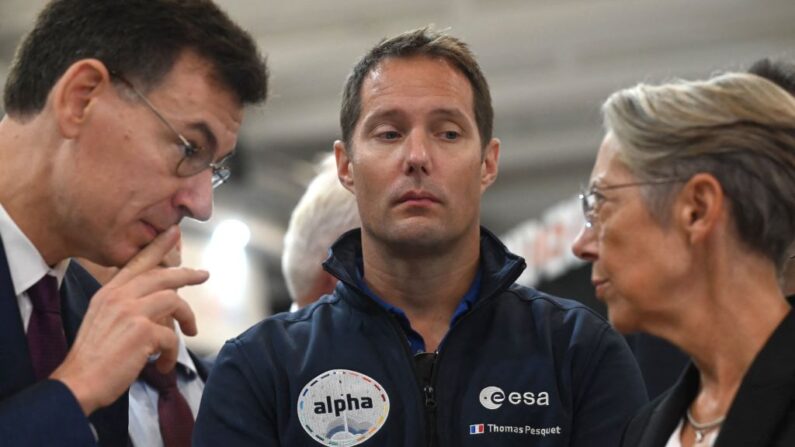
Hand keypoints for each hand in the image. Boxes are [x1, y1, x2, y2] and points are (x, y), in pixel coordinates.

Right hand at [50, 226, 207, 414]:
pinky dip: (171, 353)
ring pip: (174, 301)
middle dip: (186, 275)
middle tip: (203, 275)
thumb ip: (124, 304)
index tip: (173, 232)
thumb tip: (154, 302)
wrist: (78, 381)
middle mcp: (120, 296)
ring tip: (190, 332)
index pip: (137, 262)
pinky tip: (163, 364)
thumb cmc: (92, 356)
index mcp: (109, 292)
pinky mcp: (143, 331)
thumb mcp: (101, 318)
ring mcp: (132, 311)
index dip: (158, 246)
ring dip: (186, 319)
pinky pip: (171, 337)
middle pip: (162, 275)